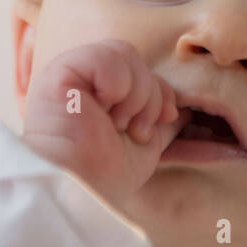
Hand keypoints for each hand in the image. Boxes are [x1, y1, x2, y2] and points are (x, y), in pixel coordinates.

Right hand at [21, 39, 191, 214]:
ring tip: (118, 125)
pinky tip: (101, 110)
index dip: (163, 93)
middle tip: (136, 131)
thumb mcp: (144, 146)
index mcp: (101, 92)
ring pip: (125, 54)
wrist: (81, 191)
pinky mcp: (62, 71)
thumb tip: (185, 111)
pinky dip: (115, 84)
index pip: (144, 71)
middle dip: (150, 99)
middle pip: (138, 61)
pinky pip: (106, 57)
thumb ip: (159, 121)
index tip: (167, 119)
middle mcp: (85, 79)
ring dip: (135, 96)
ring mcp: (72, 72)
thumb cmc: (105, 177)